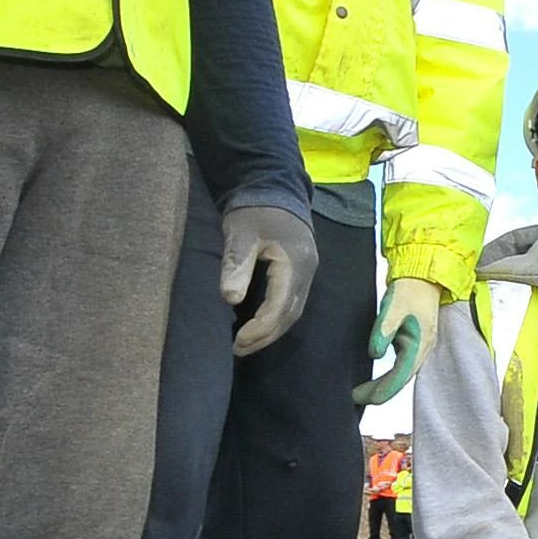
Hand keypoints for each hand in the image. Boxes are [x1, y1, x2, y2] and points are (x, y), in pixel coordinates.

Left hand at [220, 203, 317, 355]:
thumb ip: (236, 265)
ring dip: (272, 331)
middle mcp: (307, 272)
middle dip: (266, 336)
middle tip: (238, 349)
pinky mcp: (302, 271)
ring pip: (294, 311)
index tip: (236, 341)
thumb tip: (230, 298)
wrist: (274, 189)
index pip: (280, 306)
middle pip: (290, 315)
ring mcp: (308, 272)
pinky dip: (276, 319)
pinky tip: (259, 324)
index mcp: (295, 263)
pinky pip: (293, 303)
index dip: (260, 328)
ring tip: (246, 343)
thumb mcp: (239, 234)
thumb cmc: (254, 211)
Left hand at [355, 276, 447, 404]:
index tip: (362, 398)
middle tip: (355, 398)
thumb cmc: (410, 290)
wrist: (424, 276)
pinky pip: (401, 366)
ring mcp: (419, 347)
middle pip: (400, 379)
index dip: (381, 390)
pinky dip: (388, 375)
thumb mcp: (394, 308)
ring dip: (382, 385)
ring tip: (361, 391)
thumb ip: (384, 331)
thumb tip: (374, 353)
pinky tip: (376, 377)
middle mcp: (422, 350)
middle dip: (379, 391)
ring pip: (401, 374)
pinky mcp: (413, 342)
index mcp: (419, 344)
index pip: (400, 376)